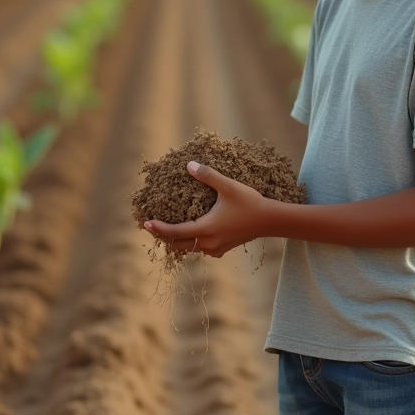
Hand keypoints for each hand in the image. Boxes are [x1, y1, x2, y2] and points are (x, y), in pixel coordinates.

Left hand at [141, 161, 268, 257]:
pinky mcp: (221, 249)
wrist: (269, 220)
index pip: (175, 232)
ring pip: (188, 248)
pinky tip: (187, 231)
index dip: (158, 228)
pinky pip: (199, 248)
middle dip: (161, 235)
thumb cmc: (249, 202)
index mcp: (207, 229)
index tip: (145, 222)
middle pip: (177, 244)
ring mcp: (215, 249)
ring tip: (163, 228)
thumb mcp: (228, 186)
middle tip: (147, 225)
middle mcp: (208, 243)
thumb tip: (189, 165)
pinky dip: (188, 242)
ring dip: (174, 239)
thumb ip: (208, 175)